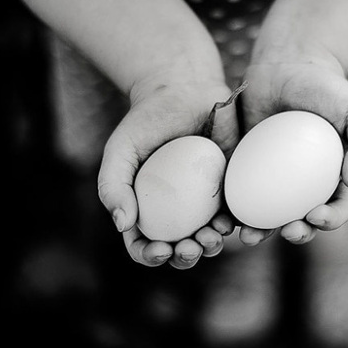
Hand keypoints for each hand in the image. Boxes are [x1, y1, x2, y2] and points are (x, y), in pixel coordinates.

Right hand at [97, 68, 239, 268]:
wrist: (184, 90)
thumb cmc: (147, 120)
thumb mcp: (121, 149)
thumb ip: (113, 185)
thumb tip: (123, 226)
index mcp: (146, 210)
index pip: (144, 245)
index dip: (150, 256)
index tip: (159, 250)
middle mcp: (176, 212)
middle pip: (180, 249)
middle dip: (185, 258)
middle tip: (190, 247)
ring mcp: (204, 203)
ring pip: (209, 238)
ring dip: (211, 247)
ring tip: (211, 238)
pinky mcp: (230, 188)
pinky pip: (234, 214)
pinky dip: (232, 225)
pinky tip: (228, 222)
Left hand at [237, 40, 347, 245]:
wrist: (287, 66)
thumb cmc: (329, 89)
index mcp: (336, 180)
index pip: (338, 208)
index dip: (330, 220)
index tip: (315, 216)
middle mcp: (305, 187)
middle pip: (302, 221)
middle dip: (296, 234)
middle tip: (287, 231)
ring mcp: (274, 182)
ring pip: (267, 217)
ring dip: (260, 233)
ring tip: (249, 236)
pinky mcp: (245, 171)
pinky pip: (239, 195)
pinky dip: (232, 210)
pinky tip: (225, 217)